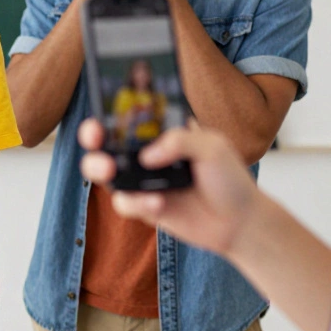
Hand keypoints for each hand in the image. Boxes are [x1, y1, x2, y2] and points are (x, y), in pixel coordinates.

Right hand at [77, 118, 259, 255]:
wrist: (239, 222)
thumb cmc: (229, 178)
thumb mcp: (212, 146)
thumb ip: (179, 140)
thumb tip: (146, 156)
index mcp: (160, 130)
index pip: (127, 113)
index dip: (108, 109)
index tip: (102, 109)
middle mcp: (145, 152)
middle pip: (104, 139)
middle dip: (91, 136)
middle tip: (96, 139)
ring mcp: (141, 179)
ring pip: (101, 170)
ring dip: (99, 167)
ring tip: (111, 170)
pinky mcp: (142, 206)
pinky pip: (124, 202)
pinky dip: (136, 202)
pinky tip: (158, 203)